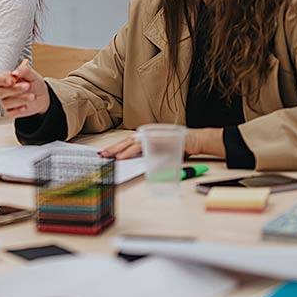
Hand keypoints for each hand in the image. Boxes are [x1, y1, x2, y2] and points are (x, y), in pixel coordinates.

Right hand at [0, 59, 49, 117]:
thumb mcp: (32, 75)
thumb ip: (24, 71)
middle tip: (27, 86)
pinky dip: (17, 110)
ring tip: (32, 96)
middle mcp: (3, 91)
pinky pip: (9, 113)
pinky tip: (25, 106)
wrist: (42, 97)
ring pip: (6, 103)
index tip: (12, 80)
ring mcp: (6, 102)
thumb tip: (15, 73)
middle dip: (14, 89)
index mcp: (6, 79)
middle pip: (0, 92)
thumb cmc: (34, 84)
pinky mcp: (10, 112)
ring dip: (20, 99)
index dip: (3, 80)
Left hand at [98, 126, 223, 159]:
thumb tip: (141, 164)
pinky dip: (130, 152)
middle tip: (101, 155)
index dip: (117, 146)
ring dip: (118, 150)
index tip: (106, 153)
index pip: (129, 141)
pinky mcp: (156, 139)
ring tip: (108, 156)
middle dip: (112, 148)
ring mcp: (152, 135)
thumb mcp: (163, 152)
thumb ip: (151, 155)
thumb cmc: (181, 147)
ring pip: (130, 143)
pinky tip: (122, 157)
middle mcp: (148, 132)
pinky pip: (140, 146)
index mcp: (148, 134)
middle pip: (126, 140)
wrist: (196, 140)